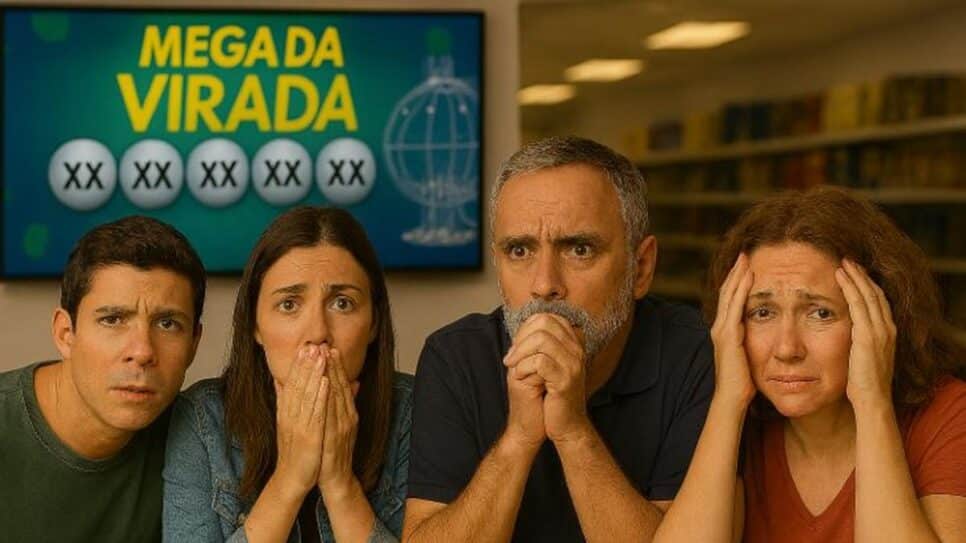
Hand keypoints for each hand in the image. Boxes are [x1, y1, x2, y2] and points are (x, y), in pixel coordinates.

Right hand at [273, 344, 328, 499]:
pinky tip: (324, 382)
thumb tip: (279, 380)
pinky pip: (315, 412)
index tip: (304, 346)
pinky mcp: (308, 436)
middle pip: (297, 385)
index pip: (291, 384)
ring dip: (313, 373)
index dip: (298, 365)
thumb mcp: (287, 422)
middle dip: (305, 363)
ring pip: (306, 394)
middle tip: (312, 343)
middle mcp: (290, 415)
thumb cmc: (293, 450)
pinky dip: (319, 396)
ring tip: (319, 355)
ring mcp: (298, 425)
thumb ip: (284, 401)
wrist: (292, 478)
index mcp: (286, 412)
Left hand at [317, 347, 361, 499]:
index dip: (336, 366)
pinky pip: (330, 413)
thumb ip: (344, 404)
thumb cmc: (333, 451)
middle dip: (333, 365)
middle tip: (326, 346)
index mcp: (347, 413)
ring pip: (336, 396)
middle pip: (340, 386)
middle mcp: (347, 417)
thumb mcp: (339, 425)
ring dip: (331, 375)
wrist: (335, 478)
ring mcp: (342, 427)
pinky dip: (328, 397)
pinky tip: (324, 385)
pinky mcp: (334, 437)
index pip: (342, 385)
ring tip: (324, 358)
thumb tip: (350, 384)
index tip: (329, 348)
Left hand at [505, 313, 589, 443]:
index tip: (516, 348)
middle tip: (511, 358)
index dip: (525, 329)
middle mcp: (576, 349)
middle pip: (544, 323)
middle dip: (521, 338)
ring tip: (513, 368)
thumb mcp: (544, 365)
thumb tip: (521, 329)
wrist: (565, 426)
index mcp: (572, 343)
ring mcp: (573, 364)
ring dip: (520, 353)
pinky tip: (520, 378)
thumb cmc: (551, 396)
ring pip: (541, 340)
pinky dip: (523, 368)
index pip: (546, 318)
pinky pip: (540, 362)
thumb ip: (537, 345)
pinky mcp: (566, 380)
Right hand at [710, 253, 756, 409]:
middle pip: (727, 292)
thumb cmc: (743, 384)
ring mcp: (722, 330)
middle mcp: (719, 327)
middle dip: (736, 272)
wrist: (732, 399)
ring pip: (729, 295)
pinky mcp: (728, 335)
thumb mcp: (748, 358)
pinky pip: (736, 306)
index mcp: (725, 331)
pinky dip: (741, 290)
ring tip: (746, 259)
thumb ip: (751, 344)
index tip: (747, 266)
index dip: (737, 282)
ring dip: (738, 275)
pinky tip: (749, 277)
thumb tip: (765, 336)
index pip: (730, 300)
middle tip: (746, 254)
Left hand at [835, 259, 895, 409]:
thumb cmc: (863, 384)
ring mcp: (880, 331)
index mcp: (887, 333)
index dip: (867, 285)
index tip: (855, 272)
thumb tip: (847, 337)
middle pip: (875, 293)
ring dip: (855, 276)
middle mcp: (887, 328)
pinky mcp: (868, 335)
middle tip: (848, 260)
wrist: (872, 400)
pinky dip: (850, 287)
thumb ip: (859, 343)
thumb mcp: (863, 358)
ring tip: (843, 262)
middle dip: (862, 275)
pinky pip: (858, 304)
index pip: (878, 302)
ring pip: (868, 294)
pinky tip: (840, 277)